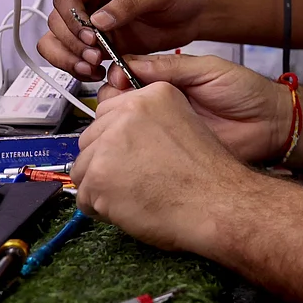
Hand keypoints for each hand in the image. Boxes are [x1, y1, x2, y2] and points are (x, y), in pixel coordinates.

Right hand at [38, 0, 204, 81]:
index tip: (91, 35)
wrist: (192, 14)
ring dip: (68, 58)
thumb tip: (98, 20)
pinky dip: (76, 68)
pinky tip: (96, 73)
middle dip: (72, 42)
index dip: (72, 18)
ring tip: (92, 69)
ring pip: (56, 42)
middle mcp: (86, 1)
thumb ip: (128, 5)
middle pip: (56, 22)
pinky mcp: (96, 45)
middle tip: (95, 56)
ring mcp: (88, 25)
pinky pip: (72, 58)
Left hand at [72, 81, 261, 252]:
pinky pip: (83, 195)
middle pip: (92, 137)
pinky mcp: (98, 174)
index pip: (109, 111)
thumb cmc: (208, 174)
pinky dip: (101, 207)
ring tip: (136, 192)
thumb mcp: (186, 124)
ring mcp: (110, 142)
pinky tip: (130, 206)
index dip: (118, 138)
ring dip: (102, 184)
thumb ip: (152, 121)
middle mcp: (129, 111)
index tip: (131, 152)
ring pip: (83, 167)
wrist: (219, 203)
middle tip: (137, 176)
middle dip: (106, 160)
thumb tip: (120, 130)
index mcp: (154, 94)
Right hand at [101, 53, 292, 164]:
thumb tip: (132, 63)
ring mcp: (164, 126)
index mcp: (169, 77)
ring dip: (119, 122)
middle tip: (120, 101)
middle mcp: (161, 101)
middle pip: (121, 99)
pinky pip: (143, 146)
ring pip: (126, 124)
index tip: (118, 78)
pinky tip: (131, 142)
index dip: (119, 74)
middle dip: (114, 99)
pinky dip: (132, 144)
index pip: (130, 72)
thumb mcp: (210, 70)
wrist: (270, 124)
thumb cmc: (247, 91)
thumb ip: (174, 66)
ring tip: (123, 121)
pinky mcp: (169, 148)